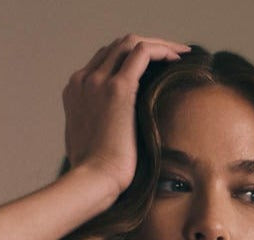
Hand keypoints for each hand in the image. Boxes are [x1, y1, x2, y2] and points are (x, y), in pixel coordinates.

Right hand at [62, 34, 190, 196]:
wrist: (92, 182)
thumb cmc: (94, 174)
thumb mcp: (88, 142)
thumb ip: (95, 124)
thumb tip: (111, 126)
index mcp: (75, 91)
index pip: (104, 60)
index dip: (129, 58)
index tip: (151, 68)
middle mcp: (84, 80)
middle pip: (117, 47)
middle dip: (145, 47)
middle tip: (170, 57)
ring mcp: (98, 81)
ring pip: (130, 43)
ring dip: (157, 44)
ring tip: (178, 54)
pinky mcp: (118, 88)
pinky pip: (143, 52)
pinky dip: (162, 50)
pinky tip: (177, 58)